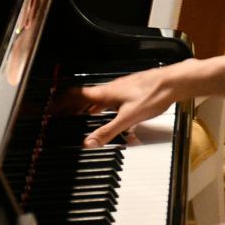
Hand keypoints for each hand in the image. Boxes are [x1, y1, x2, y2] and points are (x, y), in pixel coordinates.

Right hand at [61, 66, 177, 146]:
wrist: (174, 82)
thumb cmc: (154, 95)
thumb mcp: (129, 118)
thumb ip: (109, 131)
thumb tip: (89, 142)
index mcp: (106, 93)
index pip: (76, 95)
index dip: (61, 101)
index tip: (50, 108)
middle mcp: (111, 89)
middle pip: (85, 97)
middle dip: (71, 107)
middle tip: (60, 115)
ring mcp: (121, 89)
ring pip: (98, 99)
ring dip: (86, 107)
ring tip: (79, 116)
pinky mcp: (131, 91)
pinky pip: (110, 100)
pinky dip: (102, 108)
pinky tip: (109, 114)